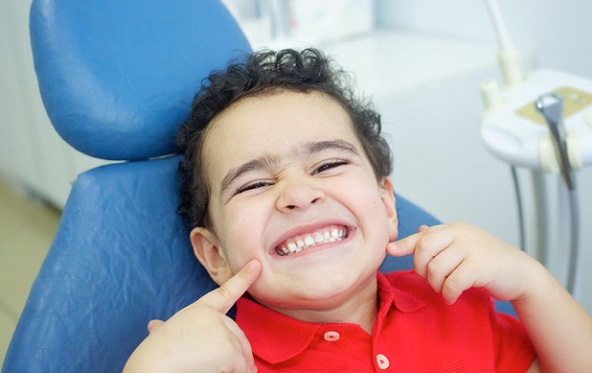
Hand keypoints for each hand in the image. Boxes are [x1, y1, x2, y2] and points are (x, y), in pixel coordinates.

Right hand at [124, 260, 261, 372]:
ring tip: (216, 372)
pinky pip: (242, 368)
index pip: (226, 292)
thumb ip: (164, 328)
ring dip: (237, 368)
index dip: (243, 277)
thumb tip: (154, 326)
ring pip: (242, 355)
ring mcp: (223, 332)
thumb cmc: (152, 356)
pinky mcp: (229, 350)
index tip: (256, 264)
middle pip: (239, 335)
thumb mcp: (159, 335)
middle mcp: (214, 317)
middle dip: (238, 352)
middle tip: (224, 367)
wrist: (151, 369)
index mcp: (200, 310)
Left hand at [387, 223, 537, 303]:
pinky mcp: (481, 266)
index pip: (423, 236)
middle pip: (424, 250)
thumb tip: (419, 230)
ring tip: (445, 289)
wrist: (521, 274)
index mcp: (454, 228)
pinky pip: (452, 282)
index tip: (390, 250)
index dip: (405, 244)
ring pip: (436, 268)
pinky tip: (453, 296)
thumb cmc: (488, 261)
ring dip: (436, 285)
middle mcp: (461, 233)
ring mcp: (472, 248)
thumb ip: (441, 240)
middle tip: (432, 280)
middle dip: (422, 269)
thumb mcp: (463, 246)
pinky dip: (448, 293)